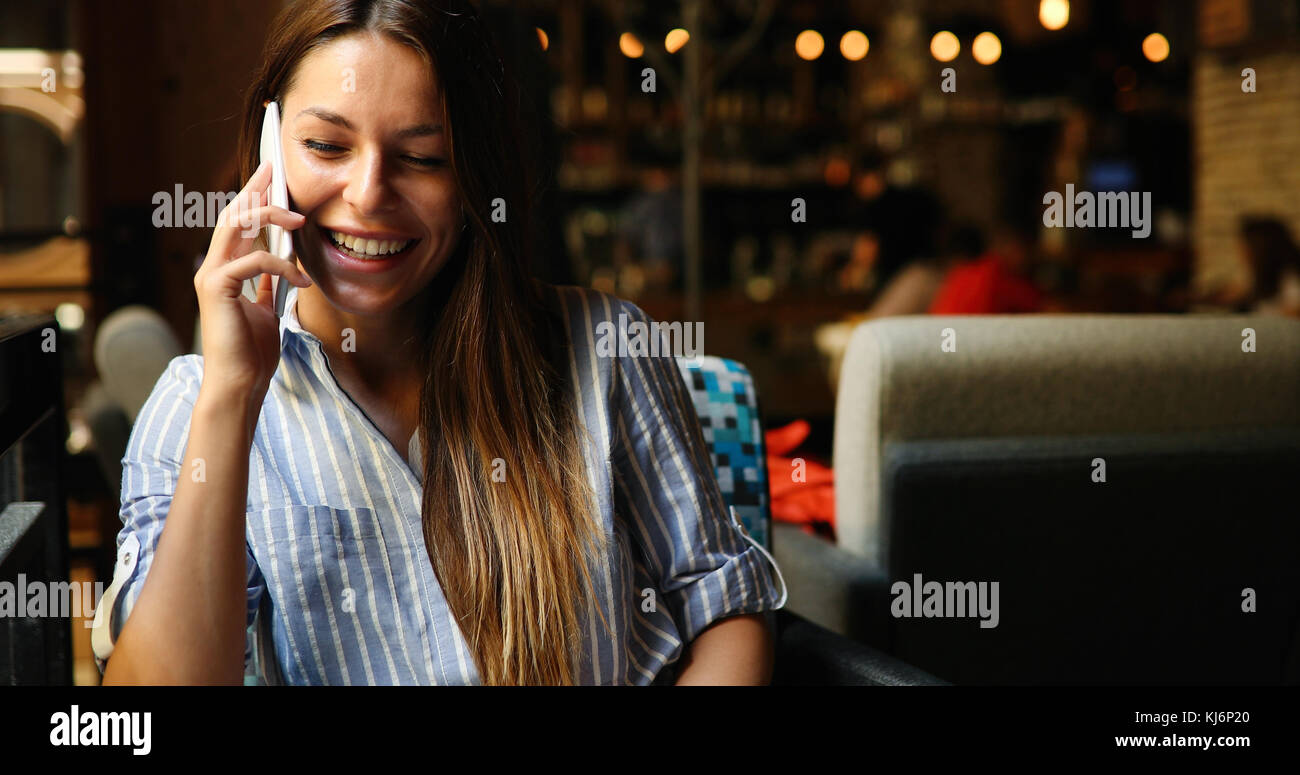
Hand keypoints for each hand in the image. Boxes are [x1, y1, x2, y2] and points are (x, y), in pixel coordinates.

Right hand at [193, 161, 312, 404]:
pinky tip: (303, 281)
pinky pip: (254, 262)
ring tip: (298, 218)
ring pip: (236, 228)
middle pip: (232, 215)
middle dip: (255, 190)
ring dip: (268, 217)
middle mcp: (212, 268)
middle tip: (275, 170)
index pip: (237, 224)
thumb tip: (284, 263)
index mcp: (224, 271)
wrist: (241, 383)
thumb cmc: (252, 351)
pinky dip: (283, 265)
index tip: (270, 176)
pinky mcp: (217, 289)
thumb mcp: (265, 309)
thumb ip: (268, 284)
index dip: (252, 197)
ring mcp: (211, 277)